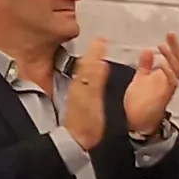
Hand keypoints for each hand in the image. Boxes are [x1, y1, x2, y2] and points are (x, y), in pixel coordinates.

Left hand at [62, 35, 114, 150]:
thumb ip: (96, 80)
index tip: (102, 39)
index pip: (89, 62)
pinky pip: (86, 80)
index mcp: (83, 83)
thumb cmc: (87, 122)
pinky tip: (96, 74)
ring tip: (99, 53)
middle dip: (93, 52)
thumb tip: (100, 61)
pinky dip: (92, 73)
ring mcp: (80, 92)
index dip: (95, 50)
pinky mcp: (82, 100)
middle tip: (101, 42)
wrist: (77, 139)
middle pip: (87, 64)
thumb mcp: (92, 99)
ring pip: (86, 71)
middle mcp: (80, 85)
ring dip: (92, 61)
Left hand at [120, 34, 178, 137]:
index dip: (172, 46)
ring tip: (163, 47)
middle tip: (171, 36)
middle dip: (176, 48)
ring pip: (177, 70)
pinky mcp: (164, 96)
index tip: (169, 35)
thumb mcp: (140, 79)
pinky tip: (162, 64)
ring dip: (171, 57)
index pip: (172, 57)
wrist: (137, 123)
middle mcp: (169, 81)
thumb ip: (145, 66)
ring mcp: (168, 88)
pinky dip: (167, 72)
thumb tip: (148, 51)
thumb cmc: (139, 104)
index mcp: (163, 76)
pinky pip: (171, 82)